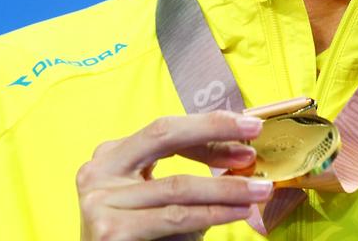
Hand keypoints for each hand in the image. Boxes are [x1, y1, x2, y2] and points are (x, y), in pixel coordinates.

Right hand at [76, 111, 272, 239]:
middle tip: (254, 132)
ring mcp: (100, 200)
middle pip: (163, 135)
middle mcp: (99, 171)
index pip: (165, 130)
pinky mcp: (109, 230)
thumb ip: (192, 178)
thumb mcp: (165, 201)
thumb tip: (241, 155)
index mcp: (111, 157)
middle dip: (214, 130)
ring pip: (178, 185)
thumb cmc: (143, 238)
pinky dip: (213, 213)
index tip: (248, 127)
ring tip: (259, 189)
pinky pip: (175, 217)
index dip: (209, 127)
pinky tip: (238, 211)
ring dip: (226, 186)